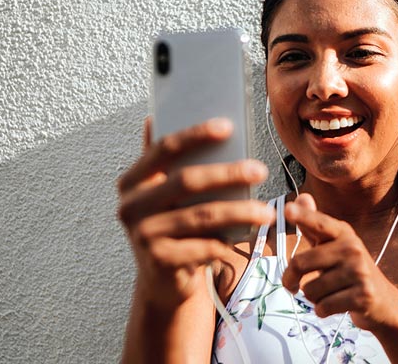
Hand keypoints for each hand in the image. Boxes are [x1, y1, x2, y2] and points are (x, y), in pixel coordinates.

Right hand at [116, 117, 273, 310]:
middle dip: (228, 174)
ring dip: (240, 211)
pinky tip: (251, 235)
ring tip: (267, 211)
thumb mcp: (163, 193)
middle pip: (186, 181)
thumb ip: (163, 161)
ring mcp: (142, 235)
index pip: (164, 149)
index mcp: (132, 181)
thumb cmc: (171, 226)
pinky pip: (204, 246)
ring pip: (201, 216)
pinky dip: (231, 241)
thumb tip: (155, 115)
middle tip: (260, 169)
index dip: (195, 135)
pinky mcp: (159, 261)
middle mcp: (130, 206)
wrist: (162, 280)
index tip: (228, 126)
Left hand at [281, 194, 397, 331]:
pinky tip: (336, 305)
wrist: (384, 302)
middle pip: (300, 263)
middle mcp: (352, 248)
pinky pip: (323, 307)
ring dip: (313, 297)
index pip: (319, 223)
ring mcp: (359, 272)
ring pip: (310, 290)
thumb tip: (302, 196)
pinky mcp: (363, 295)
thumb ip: (314, 226)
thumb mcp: (334, 246)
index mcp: (343, 233)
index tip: (288, 209)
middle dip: (290, 279)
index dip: (303, 216)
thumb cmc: (351, 272)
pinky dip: (322, 310)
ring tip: (328, 293)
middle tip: (292, 284)